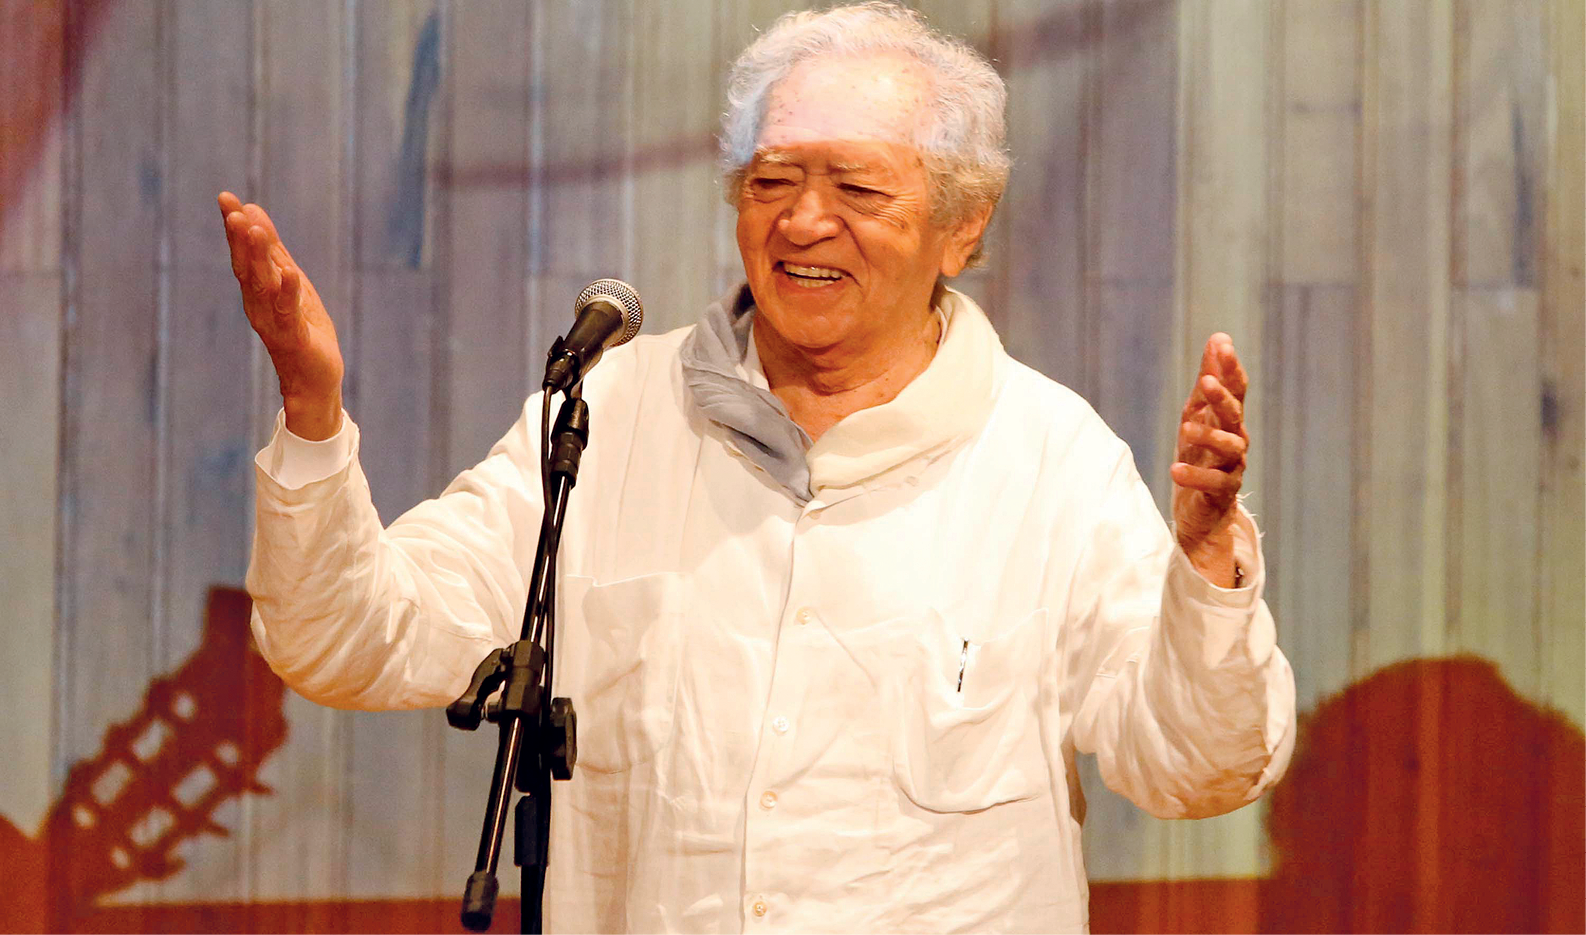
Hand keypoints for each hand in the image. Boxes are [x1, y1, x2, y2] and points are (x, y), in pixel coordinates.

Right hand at [218, 192, 344, 439]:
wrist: (314, 379)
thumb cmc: (302, 328)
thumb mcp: (290, 282)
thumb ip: (273, 251)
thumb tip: (253, 211)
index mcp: (257, 291)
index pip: (243, 254)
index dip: (235, 227)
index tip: (226, 198)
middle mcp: (259, 306)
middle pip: (247, 268)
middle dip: (239, 239)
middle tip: (232, 210)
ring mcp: (275, 322)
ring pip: (264, 286)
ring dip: (259, 259)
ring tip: (256, 230)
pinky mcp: (294, 338)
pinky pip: (289, 313)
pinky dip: (289, 292)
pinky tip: (291, 273)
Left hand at [1170, 333, 1249, 586]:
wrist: (1201, 506)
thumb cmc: (1201, 453)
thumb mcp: (1199, 412)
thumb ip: (1209, 378)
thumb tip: (1219, 338)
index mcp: (1228, 418)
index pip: (1236, 388)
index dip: (1230, 368)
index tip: (1222, 345)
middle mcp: (1236, 439)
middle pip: (1234, 415)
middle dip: (1222, 398)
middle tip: (1207, 383)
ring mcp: (1232, 466)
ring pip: (1230, 448)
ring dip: (1209, 436)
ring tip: (1185, 428)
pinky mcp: (1223, 491)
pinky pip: (1214, 482)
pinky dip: (1195, 476)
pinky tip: (1175, 469)